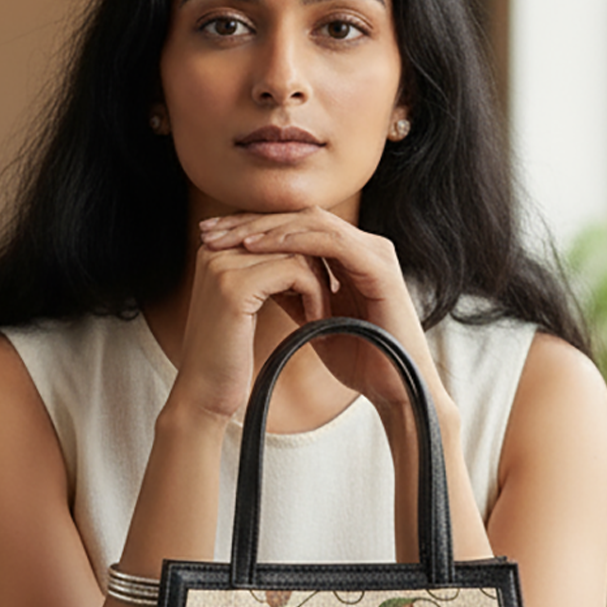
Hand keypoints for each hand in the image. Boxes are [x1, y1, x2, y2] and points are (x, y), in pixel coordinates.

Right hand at [169, 233, 330, 423]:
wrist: (201, 396)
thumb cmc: (226, 358)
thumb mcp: (245, 307)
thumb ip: (264, 274)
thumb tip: (304, 254)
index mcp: (214, 249)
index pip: (275, 230)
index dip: (305, 257)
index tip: (320, 289)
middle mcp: (214, 249)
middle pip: (287, 236)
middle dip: (316, 268)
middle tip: (326, 304)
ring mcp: (222, 265)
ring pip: (297, 252)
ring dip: (319, 285)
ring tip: (320, 317)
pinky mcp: (236, 286)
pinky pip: (296, 273)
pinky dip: (315, 297)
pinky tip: (315, 324)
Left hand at [198, 208, 447, 416]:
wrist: (398, 388)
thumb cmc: (362, 361)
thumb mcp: (314, 321)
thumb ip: (293, 294)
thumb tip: (256, 277)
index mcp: (350, 256)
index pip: (294, 228)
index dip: (250, 231)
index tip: (210, 240)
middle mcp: (364, 246)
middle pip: (299, 217)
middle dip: (250, 223)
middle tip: (209, 231)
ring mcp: (375, 252)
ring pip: (311, 223)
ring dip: (264, 228)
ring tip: (228, 237)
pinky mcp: (379, 266)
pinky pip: (330, 241)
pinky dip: (292, 240)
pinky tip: (260, 246)